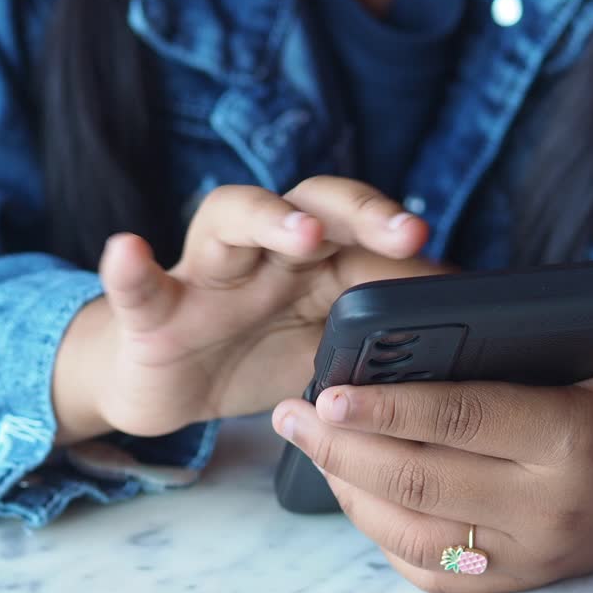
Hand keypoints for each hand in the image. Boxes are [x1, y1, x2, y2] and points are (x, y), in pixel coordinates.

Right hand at [53, 176, 444, 441]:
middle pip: (312, 205)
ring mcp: (205, 275)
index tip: (451, 267)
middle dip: (361, 211)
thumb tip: (463, 347)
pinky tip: (129, 251)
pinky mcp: (150, 308)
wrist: (162, 387)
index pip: (363, 230)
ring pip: (232, 218)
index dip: (406, 241)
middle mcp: (263, 254)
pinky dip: (130, 267)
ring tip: (302, 232)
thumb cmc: (251, 359)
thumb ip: (374, 339)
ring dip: (269, 218)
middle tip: (406, 233)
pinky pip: (138, 282)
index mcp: (310, 266)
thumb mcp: (322, 354)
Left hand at [272, 198, 592, 592]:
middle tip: (287, 414)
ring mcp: (532, 553)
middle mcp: (550, 508)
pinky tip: (352, 491)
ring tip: (307, 446)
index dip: (390, 408)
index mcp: (577, 438)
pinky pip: (435, 568)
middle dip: (343, 449)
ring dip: (351, 492)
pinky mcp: (519, 579)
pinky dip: (383, 535)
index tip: (327, 392)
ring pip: (416, 534)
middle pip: (422, 482)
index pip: (464, 421)